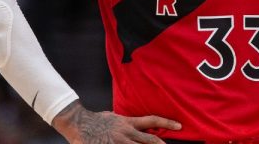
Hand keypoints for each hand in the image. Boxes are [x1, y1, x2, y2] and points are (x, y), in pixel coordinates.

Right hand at [52, 101, 181, 143]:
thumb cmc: (97, 120)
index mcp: (128, 122)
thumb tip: (137, 125)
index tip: (179, 126)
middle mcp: (126, 132)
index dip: (166, 123)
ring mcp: (119, 142)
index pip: (152, 121)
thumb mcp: (115, 117)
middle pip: (150, 140)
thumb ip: (127, 123)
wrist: (79, 123)